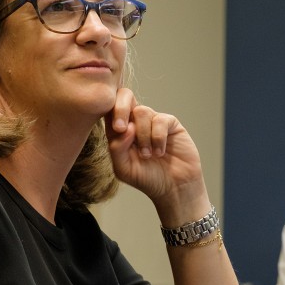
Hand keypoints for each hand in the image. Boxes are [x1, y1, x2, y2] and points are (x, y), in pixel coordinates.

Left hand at [104, 88, 207, 217]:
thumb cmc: (147, 179)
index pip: (109, 109)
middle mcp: (136, 122)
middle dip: (121, 109)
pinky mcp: (170, 124)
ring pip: (142, 111)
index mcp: (120, 131)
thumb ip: (116, 148)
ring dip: (142, 135)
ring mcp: (153, 121)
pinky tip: (160, 152)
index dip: (110, 112)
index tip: (117, 129)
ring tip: (148, 155)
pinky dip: (158, 138)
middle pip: (125, 97)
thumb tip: (125, 127)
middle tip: (121, 128)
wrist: (174, 188)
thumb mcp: (123, 168)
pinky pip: (160, 120)